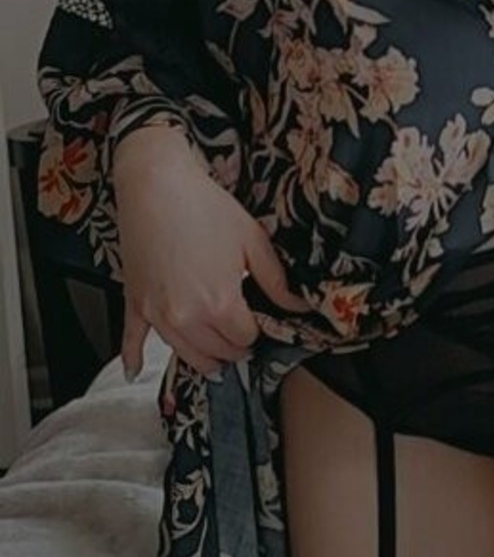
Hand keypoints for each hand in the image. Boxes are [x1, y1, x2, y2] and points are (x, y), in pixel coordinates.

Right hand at [113, 127, 306, 382]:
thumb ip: (276, 281)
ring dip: (204, 356)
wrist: (157, 184)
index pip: (246, 339)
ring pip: (185, 355)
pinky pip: (132, 340)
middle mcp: (186, 317)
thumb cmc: (205, 207)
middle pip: (217, 353)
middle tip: (241, 332)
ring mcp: (156, 313)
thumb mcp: (252, 240)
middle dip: (234, 346)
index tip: (258, 320)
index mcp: (219, 303)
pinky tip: (133, 372)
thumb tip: (297, 306)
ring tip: (217, 353)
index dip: (256, 331)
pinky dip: (133, 357)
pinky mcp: (135, 302)